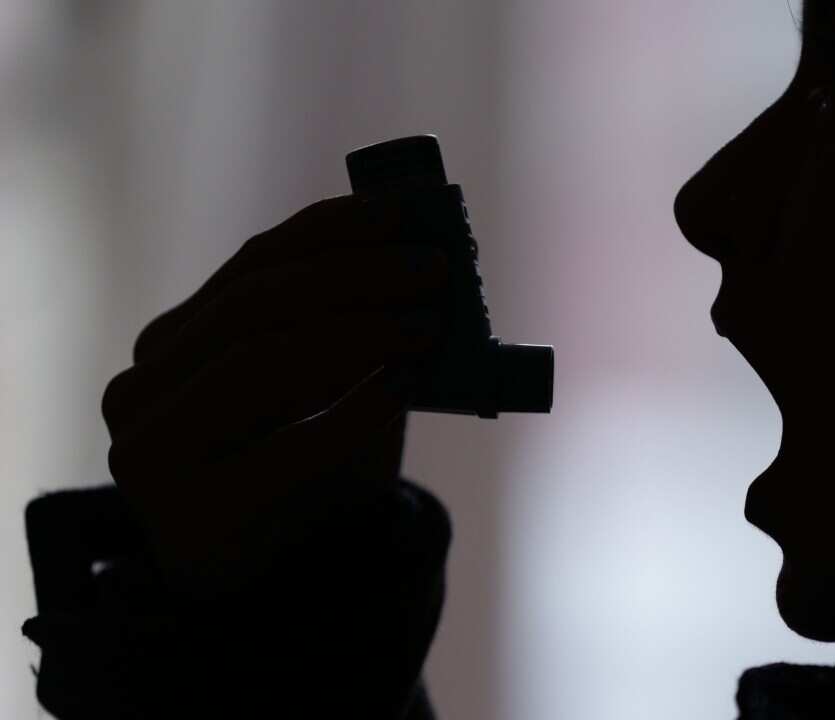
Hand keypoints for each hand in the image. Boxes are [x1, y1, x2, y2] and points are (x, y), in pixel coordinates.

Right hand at [101, 195, 446, 600]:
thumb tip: (422, 257)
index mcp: (172, 340)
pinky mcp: (190, 511)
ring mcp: (152, 450)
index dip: (329, 231)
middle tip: (434, 272)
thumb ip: (348, 325)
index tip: (402, 213)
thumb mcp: (322, 388)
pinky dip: (355, 411)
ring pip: (261, 363)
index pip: (252, 265)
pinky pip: (286, 448)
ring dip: (359, 334)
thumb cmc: (304, 469)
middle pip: (255, 305)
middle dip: (354, 278)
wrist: (269, 584)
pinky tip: (405, 388)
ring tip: (427, 327)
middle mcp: (144, 384)